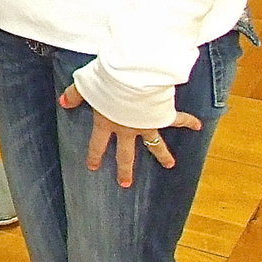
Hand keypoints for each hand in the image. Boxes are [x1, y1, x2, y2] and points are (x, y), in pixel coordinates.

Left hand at [59, 82, 202, 187]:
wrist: (131, 78)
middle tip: (125, 184)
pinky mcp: (162, 114)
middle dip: (125, 169)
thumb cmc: (106, 81)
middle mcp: (127, 128)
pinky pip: (178, 119)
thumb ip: (74, 95)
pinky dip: (188, 121)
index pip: (98, 144)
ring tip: (169, 165)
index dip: (95, 155)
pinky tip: (198, 125)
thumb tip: (63, 102)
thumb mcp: (84, 85)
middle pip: (126, 154)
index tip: (94, 168)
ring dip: (162, 155)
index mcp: (106, 122)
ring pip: (155, 144)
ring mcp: (146, 124)